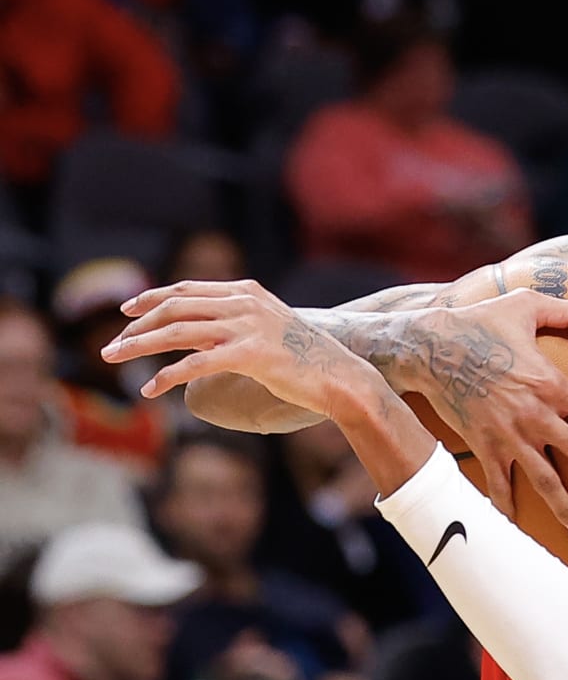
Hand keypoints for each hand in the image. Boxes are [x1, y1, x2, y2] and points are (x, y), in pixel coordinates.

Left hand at [103, 279, 384, 419]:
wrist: (342, 377)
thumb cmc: (308, 360)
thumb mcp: (272, 329)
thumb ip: (241, 322)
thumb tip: (207, 336)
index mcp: (248, 292)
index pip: (187, 290)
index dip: (152, 298)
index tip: (127, 310)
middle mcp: (245, 303)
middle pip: (174, 307)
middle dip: (136, 325)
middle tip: (112, 345)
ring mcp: (248, 327)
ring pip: (177, 332)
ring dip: (138, 345)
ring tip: (113, 359)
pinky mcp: (251, 354)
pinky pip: (196, 364)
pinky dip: (166, 376)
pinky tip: (149, 389)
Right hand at [397, 290, 567, 526]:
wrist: (429, 348)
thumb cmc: (480, 322)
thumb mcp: (527, 305)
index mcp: (551, 385)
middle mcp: (535, 416)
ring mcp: (508, 435)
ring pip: (544, 479)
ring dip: (564, 505)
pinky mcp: (483, 445)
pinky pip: (498, 482)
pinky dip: (506, 504)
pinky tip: (517, 521)